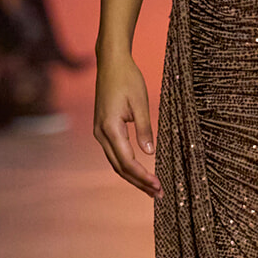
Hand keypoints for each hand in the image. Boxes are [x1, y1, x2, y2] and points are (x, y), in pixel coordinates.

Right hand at [94, 52, 160, 197]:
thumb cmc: (128, 79)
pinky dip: (127, 165)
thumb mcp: (140, 103)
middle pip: (120, 167)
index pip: (127, 161)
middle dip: (139, 182)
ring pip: (116, 162)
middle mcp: (100, 133)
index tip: (157, 185)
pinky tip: (139, 172)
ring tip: (151, 188)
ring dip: (133, 177)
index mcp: (110, 128)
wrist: (111, 63)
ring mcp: (99, 132)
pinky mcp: (102, 129)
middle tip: (158, 194)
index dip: (142, 176)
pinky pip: (114, 153)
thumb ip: (145, 129)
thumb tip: (150, 152)